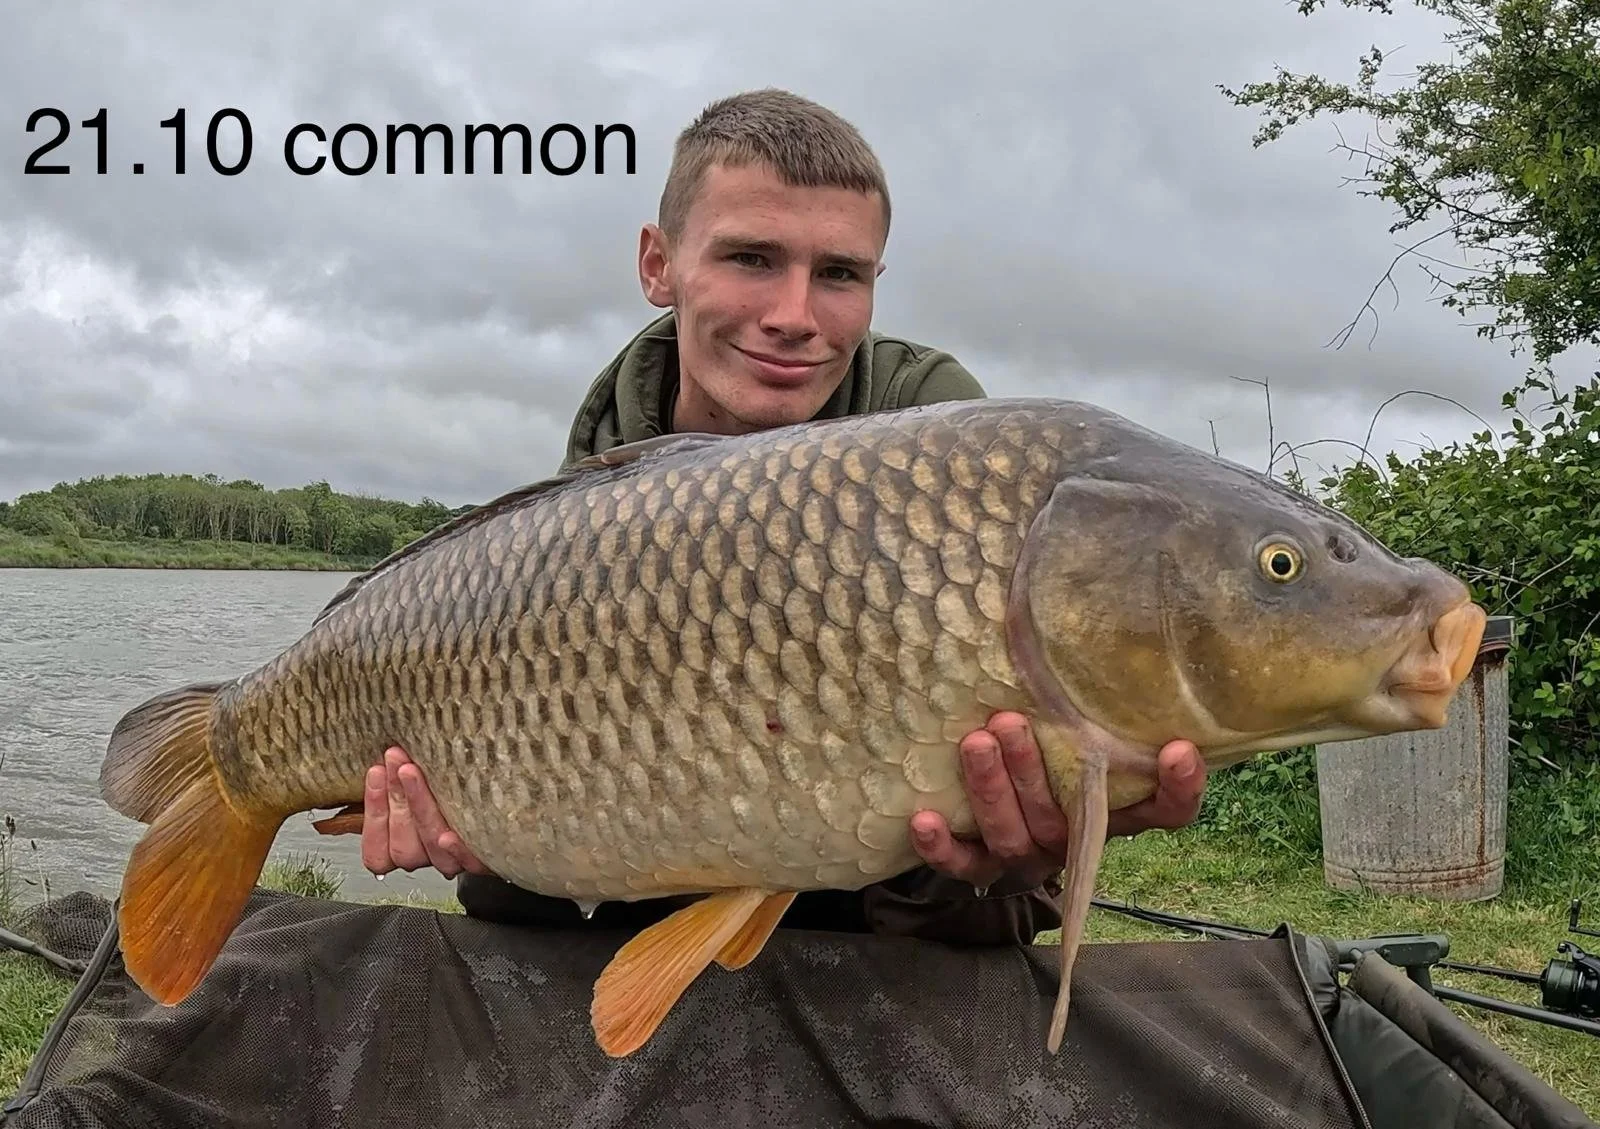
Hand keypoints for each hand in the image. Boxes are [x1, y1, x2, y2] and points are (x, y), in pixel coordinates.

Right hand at [360, 745, 493, 879]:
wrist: (508, 812)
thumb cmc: (450, 791)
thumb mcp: (416, 788)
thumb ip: (396, 782)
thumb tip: (384, 753)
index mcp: (403, 849)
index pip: (377, 849)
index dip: (373, 810)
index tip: (375, 770)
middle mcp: (427, 858)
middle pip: (403, 846)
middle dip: (396, 797)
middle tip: (397, 761)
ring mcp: (455, 860)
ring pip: (431, 847)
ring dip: (420, 807)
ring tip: (413, 772)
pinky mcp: (485, 859)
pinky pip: (470, 861)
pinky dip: (457, 848)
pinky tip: (449, 835)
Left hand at [908, 712, 1205, 890]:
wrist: (992, 804)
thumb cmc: (1047, 742)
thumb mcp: (1074, 719)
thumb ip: (1086, 690)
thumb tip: (1077, 595)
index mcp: (1115, 808)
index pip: (1165, 810)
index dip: (1179, 788)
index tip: (1179, 749)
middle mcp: (1075, 836)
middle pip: (1065, 819)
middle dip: (1033, 771)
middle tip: (1008, 720)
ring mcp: (1030, 855)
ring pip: (1014, 837)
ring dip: (992, 790)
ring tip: (974, 741)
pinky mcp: (982, 868)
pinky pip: (965, 866)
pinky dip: (944, 848)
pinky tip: (923, 819)